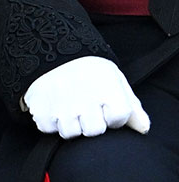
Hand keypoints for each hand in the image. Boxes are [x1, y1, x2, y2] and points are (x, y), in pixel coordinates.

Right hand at [23, 55, 149, 138]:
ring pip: (70, 133)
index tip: (105, 106)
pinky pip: (47, 128)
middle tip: (85, 107)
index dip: (113, 116)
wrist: (50, 49)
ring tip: (68, 107)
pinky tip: (52, 107)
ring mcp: (60, 106)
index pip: (118, 119)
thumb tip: (142, 129)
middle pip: (94, 130)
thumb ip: (132, 106)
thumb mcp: (114, 80)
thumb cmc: (88, 69)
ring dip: (69, 124)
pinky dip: (49, 121)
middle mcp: (84, 99)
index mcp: (107, 89)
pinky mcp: (39, 109)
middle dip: (91, 122)